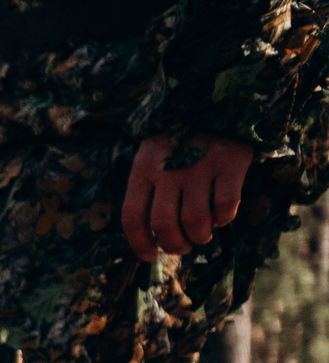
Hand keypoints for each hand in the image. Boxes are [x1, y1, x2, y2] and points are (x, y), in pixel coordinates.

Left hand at [124, 133, 253, 260]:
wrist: (218, 106)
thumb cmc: (180, 147)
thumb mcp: (153, 162)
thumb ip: (148, 194)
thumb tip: (149, 244)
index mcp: (143, 169)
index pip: (132, 217)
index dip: (139, 243)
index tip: (150, 256)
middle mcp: (169, 168)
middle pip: (164, 224)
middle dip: (174, 244)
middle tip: (184, 245)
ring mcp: (199, 165)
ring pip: (195, 220)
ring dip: (199, 236)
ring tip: (202, 234)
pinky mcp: (230, 162)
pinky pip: (226, 205)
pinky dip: (224, 219)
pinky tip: (222, 216)